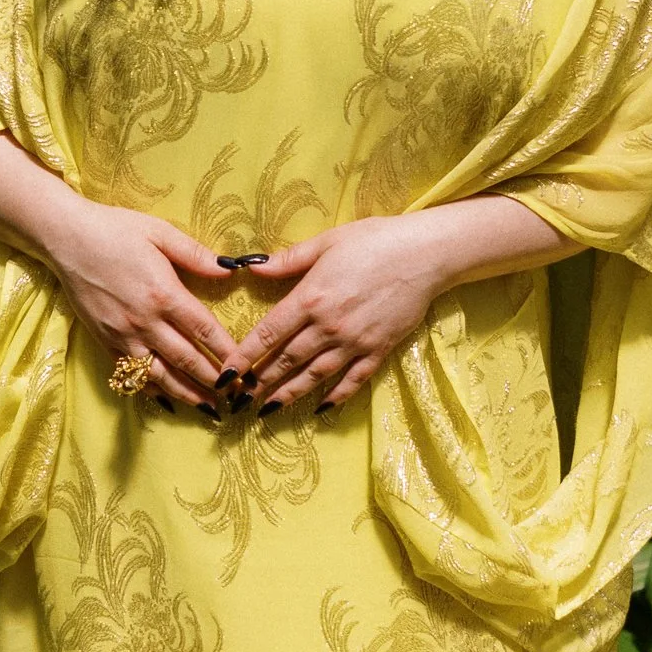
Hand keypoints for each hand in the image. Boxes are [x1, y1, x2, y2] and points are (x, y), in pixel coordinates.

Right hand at [45, 200, 236, 409]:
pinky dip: (151, 391)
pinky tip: (167, 400)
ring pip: (160, 375)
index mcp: (164, 294)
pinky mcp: (105, 342)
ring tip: (208, 408)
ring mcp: (123, 336)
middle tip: (235, 396)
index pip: (205, 331)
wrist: (65, 238)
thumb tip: (231, 269)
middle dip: (213, 380)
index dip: (227, 352)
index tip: (244, 367)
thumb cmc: (114, 230)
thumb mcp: (160, 232)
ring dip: (186, 394)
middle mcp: (145, 322)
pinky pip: (132, 374)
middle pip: (187, 360)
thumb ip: (196, 254)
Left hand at [219, 216, 457, 412]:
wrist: (425, 254)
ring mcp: (354, 341)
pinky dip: (336, 397)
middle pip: (286, 360)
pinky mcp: (379, 349)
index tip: (226, 375)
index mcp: (310, 298)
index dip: (243, 357)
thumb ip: (287, 260)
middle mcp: (328, 326)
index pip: (267, 334)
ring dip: (289, 394)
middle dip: (260, 382)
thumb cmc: (374, 241)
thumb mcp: (326, 243)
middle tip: (239, 400)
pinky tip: (320, 410)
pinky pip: (353, 380)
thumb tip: (251, 267)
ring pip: (314, 375)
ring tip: (268, 410)